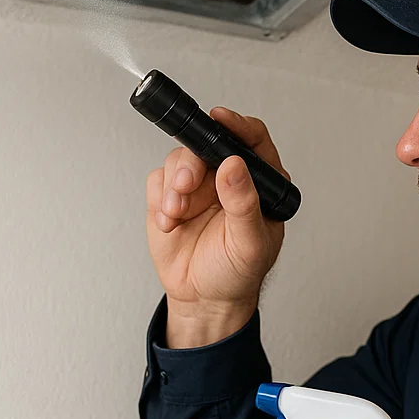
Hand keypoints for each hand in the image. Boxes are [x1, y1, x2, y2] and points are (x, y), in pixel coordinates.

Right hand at [145, 109, 288, 311]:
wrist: (205, 298)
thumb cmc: (238, 272)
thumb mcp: (249, 244)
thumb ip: (244, 204)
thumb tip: (234, 166)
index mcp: (259, 182)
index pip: (252, 140)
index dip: (237, 125)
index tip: (220, 119)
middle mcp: (227, 177)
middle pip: (207, 144)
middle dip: (191, 164)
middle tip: (185, 187)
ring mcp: (198, 184)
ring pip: (179, 160)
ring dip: (174, 187)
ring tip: (176, 215)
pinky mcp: (170, 196)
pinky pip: (158, 181)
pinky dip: (160, 201)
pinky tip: (170, 224)